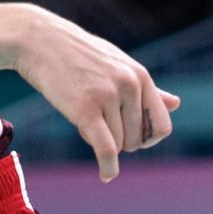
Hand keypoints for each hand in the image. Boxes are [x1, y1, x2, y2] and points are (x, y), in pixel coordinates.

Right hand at [12, 5, 179, 181]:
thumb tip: (177, 104)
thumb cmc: (76, 52)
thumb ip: (145, 87)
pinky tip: (106, 175)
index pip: (162, 125)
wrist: (35, 38)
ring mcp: (107, 96)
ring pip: (119, 144)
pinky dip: (108, 167)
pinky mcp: (85, 108)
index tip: (131, 138)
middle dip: (119, 138)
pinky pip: (106, 149)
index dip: (148, 139)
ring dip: (101, 140)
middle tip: (95, 119)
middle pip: (138, 139)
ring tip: (80, 115)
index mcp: (139, 75)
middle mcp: (128, 85)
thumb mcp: (115, 63)